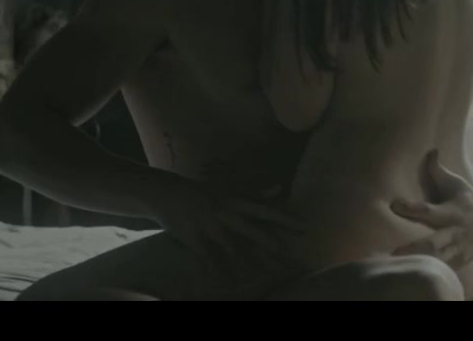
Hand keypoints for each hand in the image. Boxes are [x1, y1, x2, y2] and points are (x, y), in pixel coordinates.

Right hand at [149, 176, 303, 279]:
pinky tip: (224, 282)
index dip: (286, 218)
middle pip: (253, 230)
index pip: (266, 210)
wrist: (166, 192)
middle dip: (271, 243)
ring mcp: (209, 226)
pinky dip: (215, 270)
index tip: (305, 226)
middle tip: (288, 255)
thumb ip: (254, 194)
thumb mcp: (230, 190)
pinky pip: (207, 257)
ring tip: (259, 275)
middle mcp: (226, 213)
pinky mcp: (193, 237)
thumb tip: (279, 189)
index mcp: (236, 200)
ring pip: (231, 247)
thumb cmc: (203, 192)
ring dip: (245, 263)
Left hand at [389, 149, 472, 267]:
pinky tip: (418, 275)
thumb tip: (430, 150)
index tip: (394, 204)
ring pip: (440, 260)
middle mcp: (455, 231)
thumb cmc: (466, 198)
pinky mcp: (461, 260)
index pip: (428, 210)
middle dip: (416, 248)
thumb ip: (438, 171)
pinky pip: (447, 269)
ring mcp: (459, 248)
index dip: (411, 208)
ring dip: (424, 263)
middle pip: (434, 243)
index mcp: (452, 211)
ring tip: (402, 266)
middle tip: (394, 253)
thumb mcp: (455, 184)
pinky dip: (435, 272)